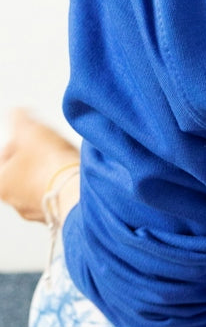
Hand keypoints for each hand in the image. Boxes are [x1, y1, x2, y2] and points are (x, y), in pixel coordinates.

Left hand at [0, 107, 80, 222]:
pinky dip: (62, 184)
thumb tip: (15, 111)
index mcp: (0, 183)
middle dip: (34, 157)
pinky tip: (72, 173)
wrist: (76, 192)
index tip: (31, 135)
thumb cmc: (51, 166)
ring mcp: (34, 211)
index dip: (17, 141)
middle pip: (20, 172)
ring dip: (48, 172)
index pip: (3, 156)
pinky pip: (56, 196)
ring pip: (38, 185)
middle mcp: (13, 201)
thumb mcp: (30, 130)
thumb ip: (19, 118)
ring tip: (64, 158)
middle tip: (48, 146)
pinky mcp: (55, 215)